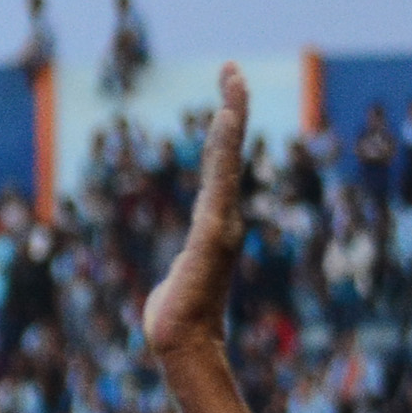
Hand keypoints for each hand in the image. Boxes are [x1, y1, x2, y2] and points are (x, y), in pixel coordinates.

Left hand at [144, 65, 251, 358]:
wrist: (182, 343)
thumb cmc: (178, 317)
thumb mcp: (180, 278)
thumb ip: (186, 266)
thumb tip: (181, 275)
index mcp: (217, 222)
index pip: (222, 166)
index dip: (225, 132)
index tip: (226, 97)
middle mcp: (227, 217)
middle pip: (230, 153)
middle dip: (233, 109)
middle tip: (231, 69)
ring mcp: (223, 223)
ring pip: (227, 160)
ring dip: (231, 119)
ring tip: (232, 81)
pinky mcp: (213, 233)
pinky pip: (220, 181)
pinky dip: (225, 150)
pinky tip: (224, 121)